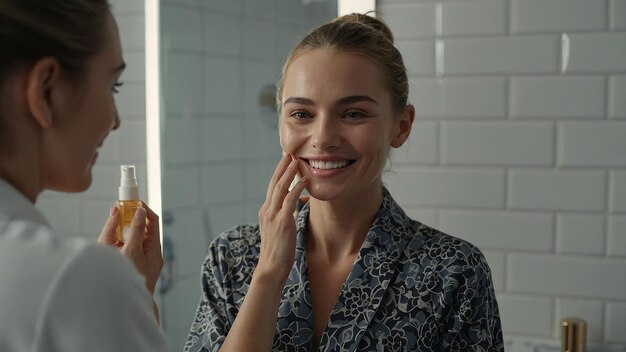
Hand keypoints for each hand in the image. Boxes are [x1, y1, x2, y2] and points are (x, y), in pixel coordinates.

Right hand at [98, 202, 162, 294]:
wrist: (127, 306)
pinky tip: (112, 246)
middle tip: (117, 212)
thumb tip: (139, 211)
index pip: (152, 220)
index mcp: (154, 248)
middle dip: (129, 219)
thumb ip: (134, 230)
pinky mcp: (135, 267)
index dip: (142, 208)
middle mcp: (152, 254)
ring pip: (134, 239)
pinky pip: (129, 250)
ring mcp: (144, 261)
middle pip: (142, 229)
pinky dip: (121, 244)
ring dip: (123, 232)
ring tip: (112, 231)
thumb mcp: (131, 251)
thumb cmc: (129, 280)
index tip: (131, 201)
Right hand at [257, 154, 307, 280]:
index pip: (272, 186)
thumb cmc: (279, 251)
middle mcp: (267, 210)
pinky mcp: (282, 223)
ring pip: (280, 188)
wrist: (271, 268)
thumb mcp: (282, 228)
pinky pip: (290, 200)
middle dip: (282, 166)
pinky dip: (296, 188)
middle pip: (274, 182)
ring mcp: (273, 216)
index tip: (286, 159)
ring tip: (296, 160)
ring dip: (289, 172)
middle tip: (289, 152)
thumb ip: (289, 213)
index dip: (279, 171)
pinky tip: (303, 180)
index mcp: (266, 211)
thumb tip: (301, 200)